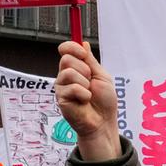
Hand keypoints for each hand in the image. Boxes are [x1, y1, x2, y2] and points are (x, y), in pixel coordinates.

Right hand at [55, 41, 120, 162]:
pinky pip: (72, 88)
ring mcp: (61, 87)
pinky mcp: (60, 98)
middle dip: (84, 69)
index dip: (71, 47)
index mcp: (75, 68)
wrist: (104, 122)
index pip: (65, 50)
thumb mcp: (101, 76)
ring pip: (69, 72)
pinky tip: (84, 102)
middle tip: (90, 82)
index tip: (82, 52)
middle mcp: (65, 76)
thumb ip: (91, 61)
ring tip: (88, 94)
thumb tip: (83, 43)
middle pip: (67, 59)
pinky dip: (84, 94)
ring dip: (85, 83)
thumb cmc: (104, 101)